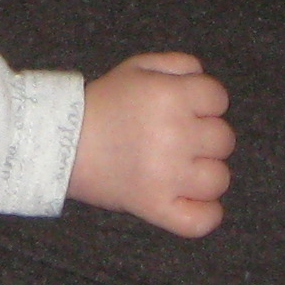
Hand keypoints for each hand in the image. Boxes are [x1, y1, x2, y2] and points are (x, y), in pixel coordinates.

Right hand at [70, 52, 231, 235]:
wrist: (60, 144)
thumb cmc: (101, 104)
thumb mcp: (136, 68)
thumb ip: (177, 64)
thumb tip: (202, 76)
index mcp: (170, 96)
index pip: (218, 99)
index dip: (205, 104)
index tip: (186, 111)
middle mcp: (174, 134)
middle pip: (224, 139)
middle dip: (205, 137)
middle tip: (178, 140)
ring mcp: (167, 175)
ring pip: (218, 179)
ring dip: (206, 174)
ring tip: (182, 170)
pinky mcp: (155, 206)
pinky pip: (201, 220)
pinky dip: (205, 214)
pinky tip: (194, 201)